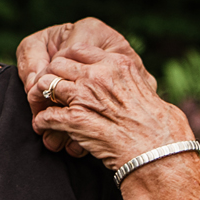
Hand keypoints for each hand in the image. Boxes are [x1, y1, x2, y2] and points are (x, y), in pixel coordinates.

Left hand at [17, 18, 193, 168]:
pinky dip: (41, 122)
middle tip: (48, 91)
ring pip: (46, 86)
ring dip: (40, 98)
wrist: (159, 149)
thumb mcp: (143, 87)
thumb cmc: (157, 123)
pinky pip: (46, 116)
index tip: (64, 73)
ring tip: (40, 108)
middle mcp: (98, 75)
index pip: (77, 50)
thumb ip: (124, 77)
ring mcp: (85, 96)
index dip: (66, 61)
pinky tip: (43, 127)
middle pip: (57, 65)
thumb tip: (113, 79)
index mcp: (115, 63)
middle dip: (49, 76)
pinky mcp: (75, 120)